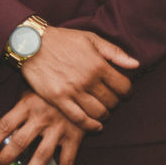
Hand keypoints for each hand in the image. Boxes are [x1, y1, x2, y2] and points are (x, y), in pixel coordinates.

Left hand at [0, 90, 84, 164]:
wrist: (81, 87)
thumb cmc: (50, 92)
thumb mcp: (31, 92)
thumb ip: (20, 109)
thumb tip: (4, 130)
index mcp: (27, 105)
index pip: (4, 125)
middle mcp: (42, 117)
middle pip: (19, 143)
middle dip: (5, 158)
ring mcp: (59, 128)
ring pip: (42, 156)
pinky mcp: (75, 137)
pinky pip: (68, 161)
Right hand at [20, 26, 137, 130]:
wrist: (30, 43)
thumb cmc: (61, 39)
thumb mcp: (90, 38)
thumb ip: (114, 52)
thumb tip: (136, 64)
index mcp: (98, 64)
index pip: (124, 87)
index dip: (127, 92)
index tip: (122, 92)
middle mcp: (88, 79)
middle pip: (112, 102)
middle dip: (114, 103)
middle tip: (109, 100)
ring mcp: (72, 91)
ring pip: (98, 113)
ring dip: (104, 115)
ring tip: (101, 111)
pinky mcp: (58, 99)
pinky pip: (79, 119)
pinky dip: (91, 126)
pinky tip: (95, 126)